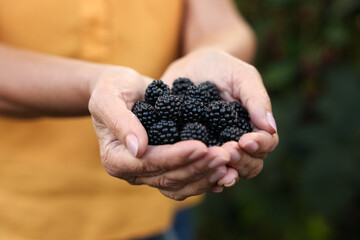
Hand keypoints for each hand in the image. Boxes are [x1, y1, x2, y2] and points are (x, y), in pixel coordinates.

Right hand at [88, 66, 229, 199]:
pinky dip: (206, 177)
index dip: (175, 157)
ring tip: (228, 162)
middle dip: (197, 166)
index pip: (149, 163)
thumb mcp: (109, 97)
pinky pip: (187, 181)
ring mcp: (150, 174)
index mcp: (115, 159)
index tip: (200, 145)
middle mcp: (133, 172)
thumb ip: (119, 121)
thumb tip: (137, 149)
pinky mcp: (166, 170)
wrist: (125, 91)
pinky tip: (226, 170)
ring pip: (180, 185)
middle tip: (223, 154)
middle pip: (168, 177)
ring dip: (206, 175)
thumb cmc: (113, 89)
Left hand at [161, 49, 278, 189]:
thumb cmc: (220, 68)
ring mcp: (214, 149)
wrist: (189, 67)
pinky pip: (199, 169)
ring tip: (212, 160)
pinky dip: (200, 173)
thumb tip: (271, 127)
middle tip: (228, 151)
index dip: (259, 145)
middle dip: (241, 161)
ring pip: (226, 171)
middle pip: (249, 165)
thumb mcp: (240, 75)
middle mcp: (236, 142)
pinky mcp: (192, 151)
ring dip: (222, 170)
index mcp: (252, 126)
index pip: (266, 144)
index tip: (246, 141)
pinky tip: (194, 171)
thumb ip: (256, 98)